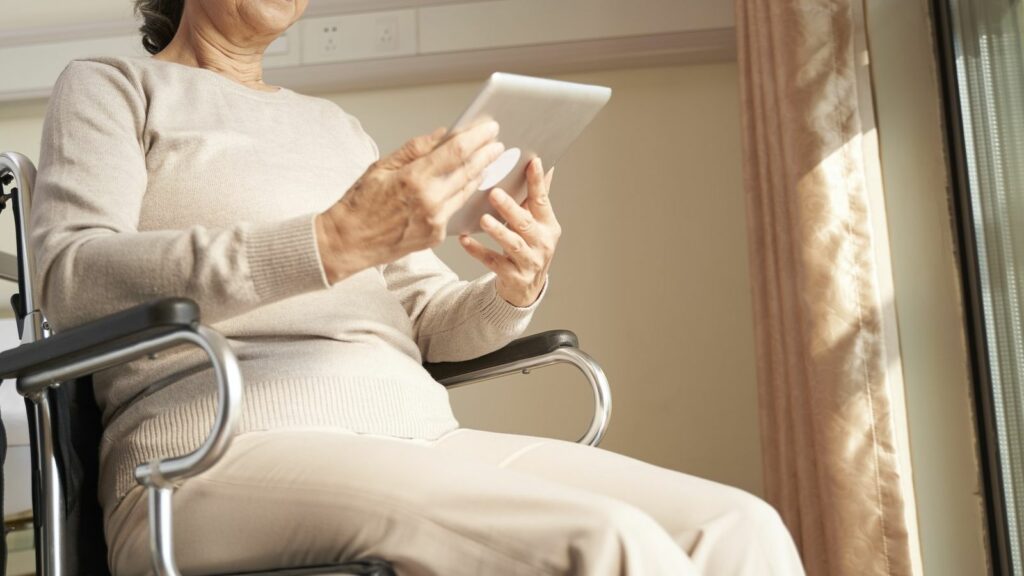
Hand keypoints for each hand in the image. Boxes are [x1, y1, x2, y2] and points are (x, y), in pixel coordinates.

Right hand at [316, 121, 504, 282]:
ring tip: (488, 159)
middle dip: (486, 154)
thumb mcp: (382, 166)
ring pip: (466, 191)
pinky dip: (463, 194)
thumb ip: (415, 148)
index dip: (477, 138)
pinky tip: (469, 183)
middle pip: (468, 171)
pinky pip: (455, 209)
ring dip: (480, 173)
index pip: (456, 152)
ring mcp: (435, 221)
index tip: (489, 128)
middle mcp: (429, 201)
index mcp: (414, 179)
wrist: (349, 242)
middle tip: (497, 142)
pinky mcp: (436, 235)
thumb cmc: (360, 203)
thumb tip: (443, 133)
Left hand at [459, 158, 560, 306]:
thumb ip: (537, 198)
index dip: (538, 182)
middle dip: (511, 208)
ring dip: (498, 231)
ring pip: (513, 244)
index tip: (533, 162)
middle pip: (526, 224)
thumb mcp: (537, 223)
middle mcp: (542, 244)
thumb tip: (542, 164)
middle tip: (495, 193)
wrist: (525, 287)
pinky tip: (465, 240)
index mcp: (548, 226)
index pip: (542, 201)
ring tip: (484, 219)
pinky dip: (478, 251)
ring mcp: (529, 262)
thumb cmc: (528, 247)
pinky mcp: (513, 276)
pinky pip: (493, 262)